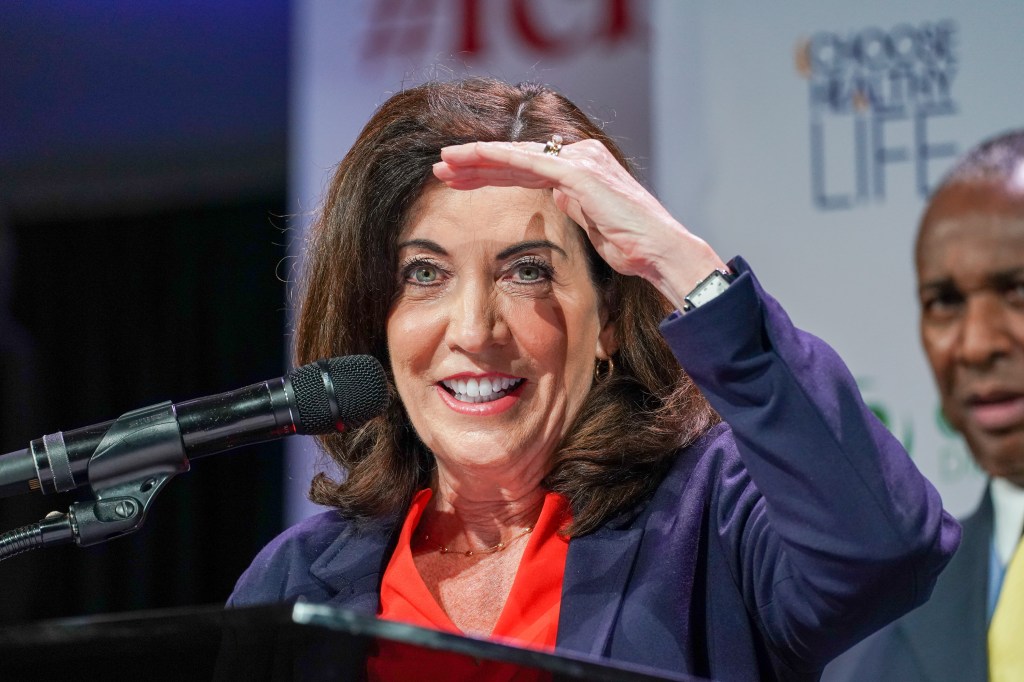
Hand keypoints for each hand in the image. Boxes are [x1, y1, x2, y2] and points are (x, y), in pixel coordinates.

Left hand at [432, 139, 726, 309]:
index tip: (459, 181)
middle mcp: (579, 156)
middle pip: (516, 158)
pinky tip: (471, 161)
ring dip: (477, 159)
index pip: (526, 167)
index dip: (490, 172)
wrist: (660, 252)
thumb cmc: (632, 246)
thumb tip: (558, 197)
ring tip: (444, 165)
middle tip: (441, 168)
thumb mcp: (594, 224)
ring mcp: (579, 161)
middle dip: (476, 164)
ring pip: (516, 155)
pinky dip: (497, 160)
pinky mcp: (578, 173)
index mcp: (581, 168)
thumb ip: (575, 206)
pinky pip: (529, 163)